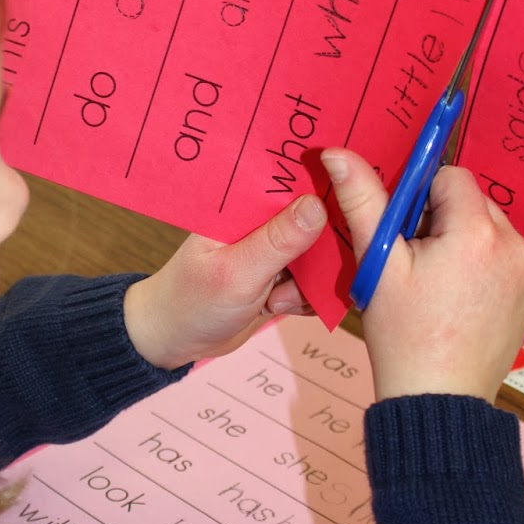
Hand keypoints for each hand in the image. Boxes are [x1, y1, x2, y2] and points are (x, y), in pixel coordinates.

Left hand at [123, 194, 326, 369]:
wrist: (178, 340)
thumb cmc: (193, 302)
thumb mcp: (238, 273)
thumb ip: (278, 241)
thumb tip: (317, 204)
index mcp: (244, 204)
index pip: (292, 183)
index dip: (322, 191)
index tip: (344, 209)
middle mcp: (262, 220)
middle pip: (315, 219)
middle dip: (318, 252)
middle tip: (290, 280)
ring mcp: (274, 249)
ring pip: (318, 256)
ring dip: (307, 283)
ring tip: (275, 300)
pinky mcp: (282, 275)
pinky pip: (313, 280)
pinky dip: (306, 297)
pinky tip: (279, 307)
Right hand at [323, 148, 523, 402]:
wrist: (438, 399)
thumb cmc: (405, 337)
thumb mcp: (378, 264)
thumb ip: (362, 201)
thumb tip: (338, 154)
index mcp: (476, 232)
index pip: (450, 177)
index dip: (419, 199)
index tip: (402, 232)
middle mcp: (512, 246)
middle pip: (471, 202)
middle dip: (439, 220)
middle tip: (412, 263)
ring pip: (486, 229)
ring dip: (459, 242)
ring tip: (431, 284)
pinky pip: (500, 258)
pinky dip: (477, 266)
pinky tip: (452, 298)